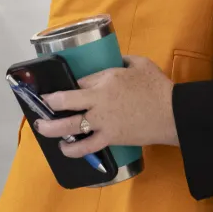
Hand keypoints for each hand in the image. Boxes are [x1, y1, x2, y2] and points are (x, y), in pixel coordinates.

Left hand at [34, 55, 177, 155]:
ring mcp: (102, 122)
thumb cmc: (157, 87)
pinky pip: (87, 146)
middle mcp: (98, 101)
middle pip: (66, 101)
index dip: (71, 85)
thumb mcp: (140, 63)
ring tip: (41, 128)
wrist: (172, 114)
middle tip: (40, 105)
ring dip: (52, 127)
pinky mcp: (109, 138)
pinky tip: (64, 149)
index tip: (68, 88)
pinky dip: (74, 150)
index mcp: (106, 80)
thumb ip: (124, 61)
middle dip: (49, 103)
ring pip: (70, 126)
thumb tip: (115, 62)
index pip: (79, 82)